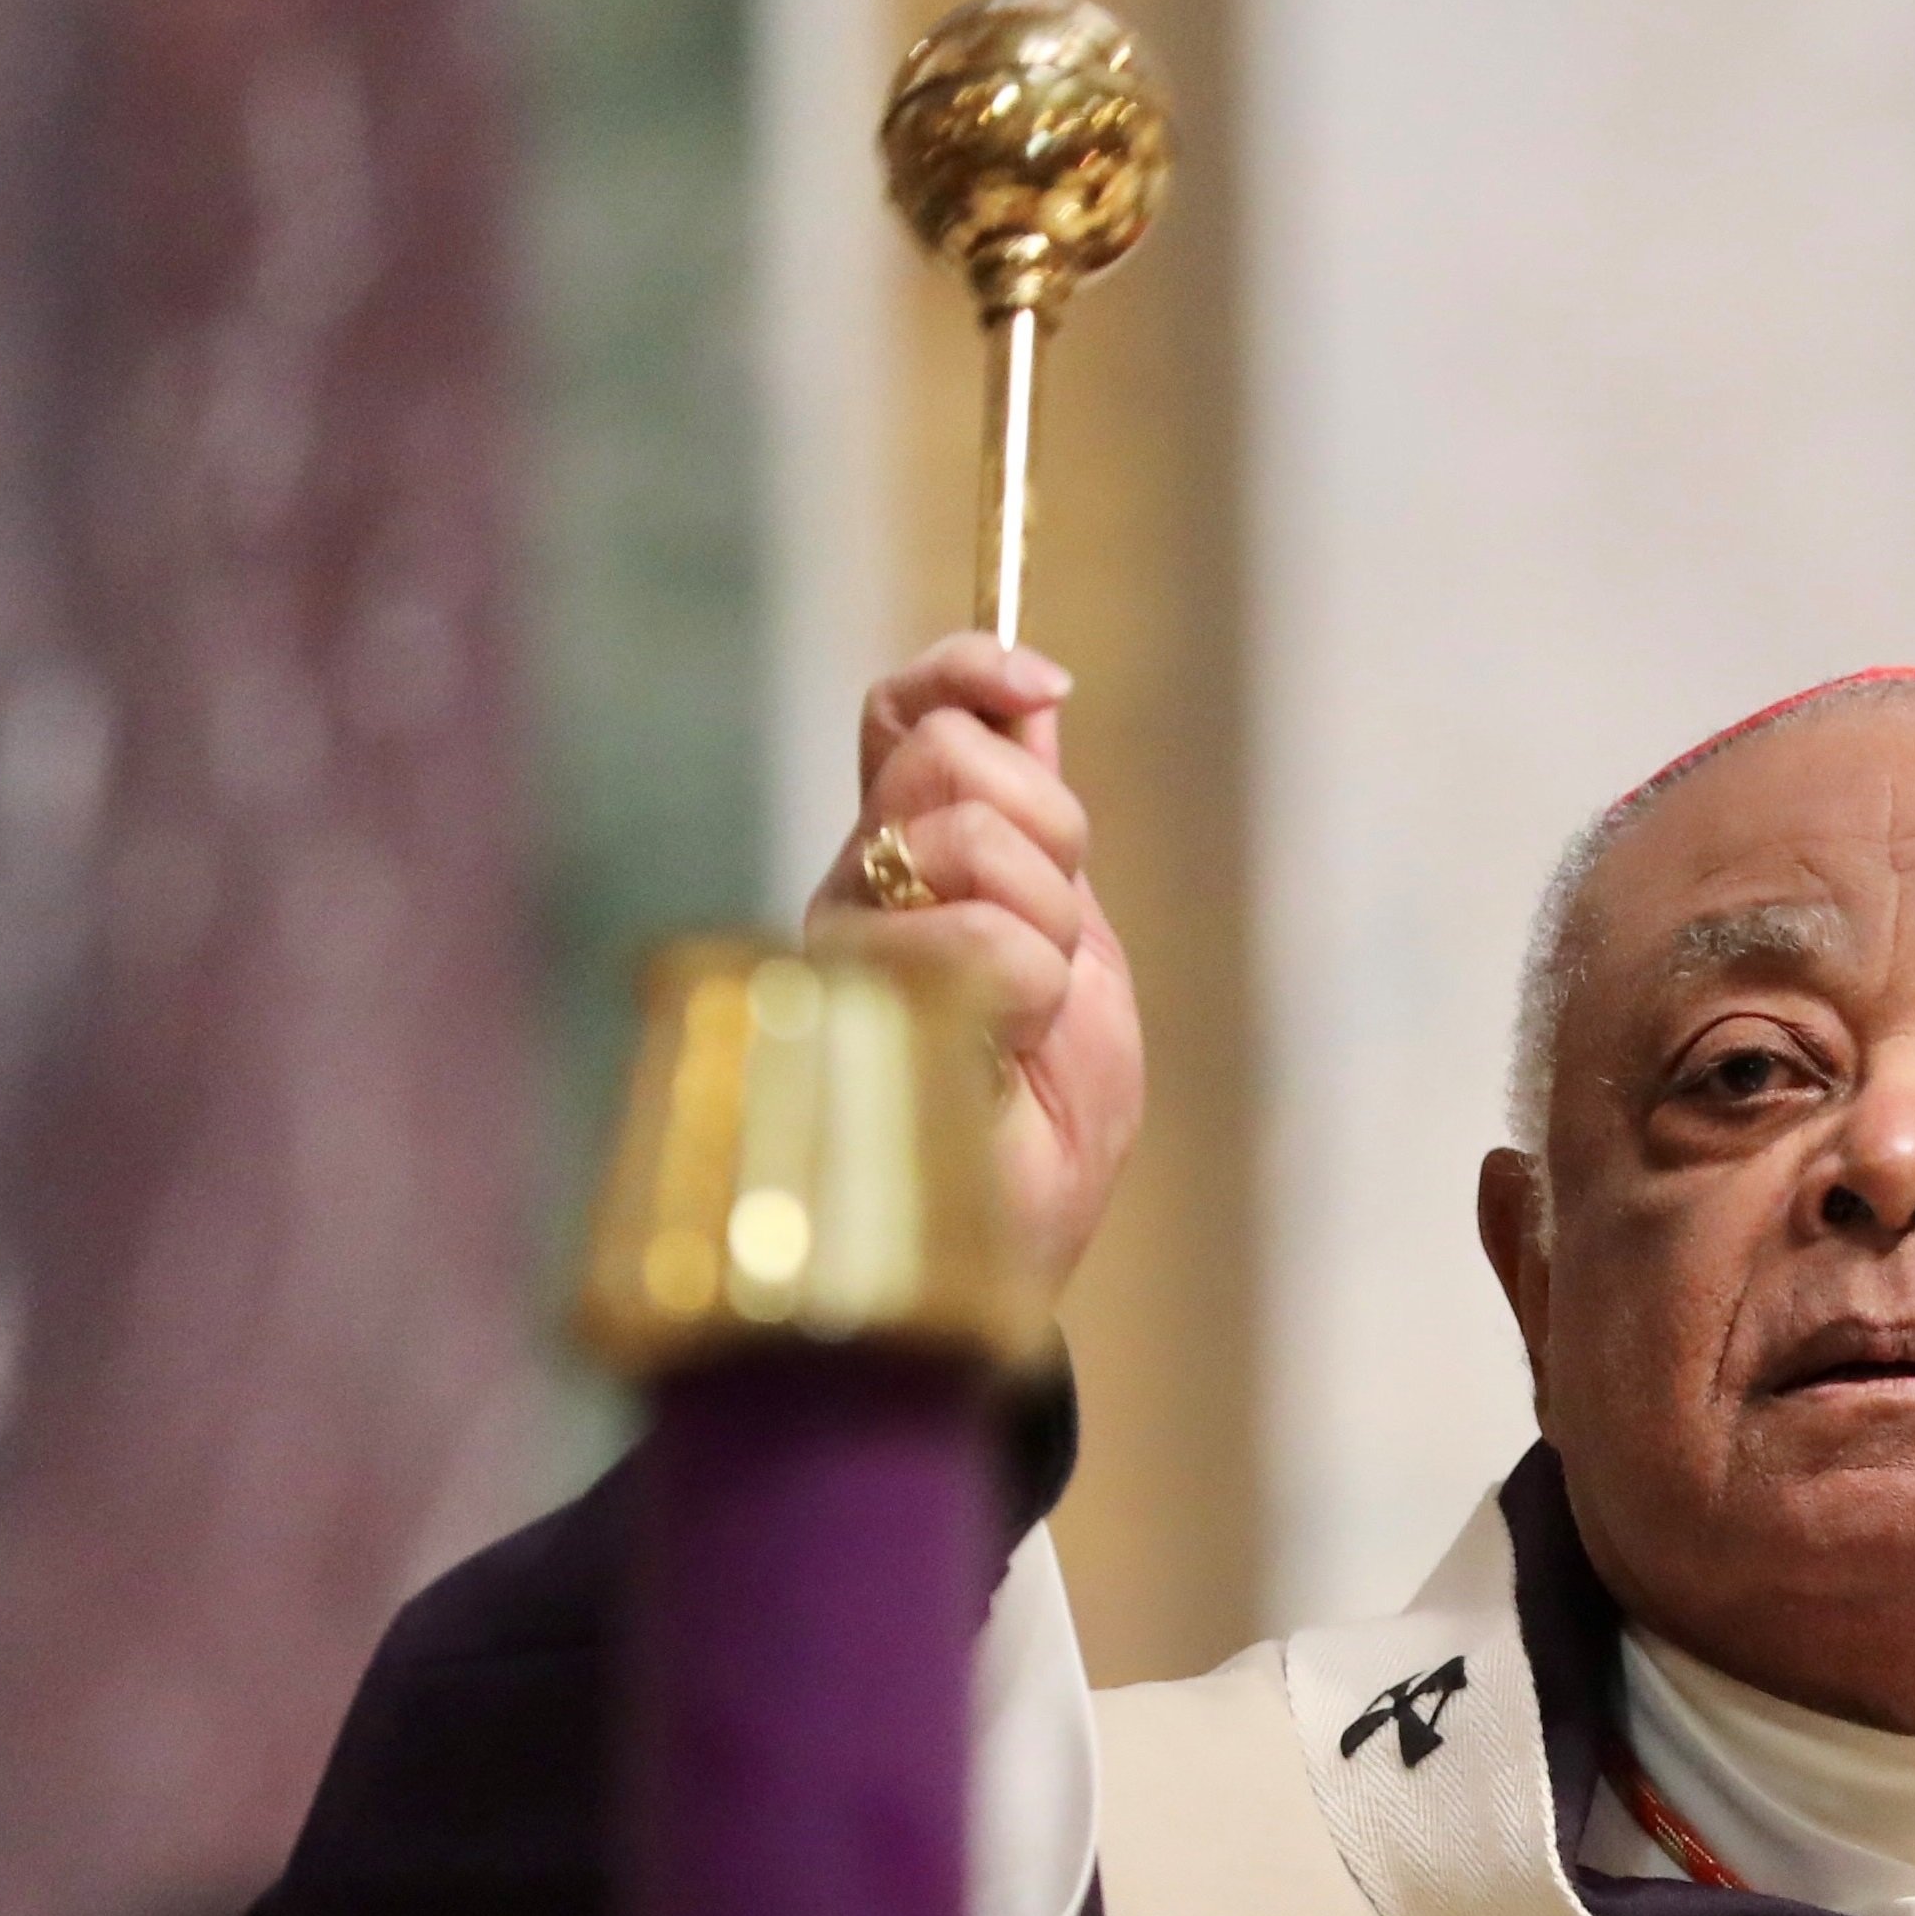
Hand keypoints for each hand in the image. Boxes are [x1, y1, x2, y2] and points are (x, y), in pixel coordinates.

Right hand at [809, 634, 1145, 1295]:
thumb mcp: (1077, 950)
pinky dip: (1018, 990)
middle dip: (1046, 837)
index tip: (1044, 685)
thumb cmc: (1042, 1122)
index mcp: (908, 862)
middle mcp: (855, 885)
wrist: (1013, 1242)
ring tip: (1018, 1019)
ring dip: (1042, 934)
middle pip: (950, 757)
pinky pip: (967, 935)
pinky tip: (989, 1050)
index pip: (908, 714)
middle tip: (1049, 945)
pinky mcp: (839, 1001)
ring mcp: (838, 939)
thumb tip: (1033, 696)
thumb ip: (1040, 830)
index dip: (967, 673)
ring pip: (968, 841)